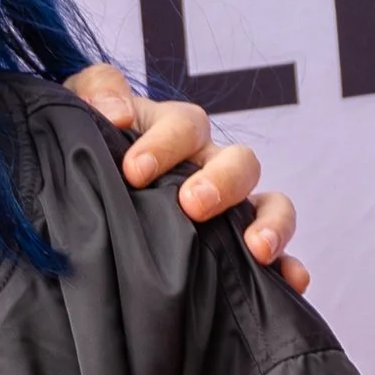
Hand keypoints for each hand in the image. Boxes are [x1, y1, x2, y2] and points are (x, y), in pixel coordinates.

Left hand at [64, 61, 308, 294]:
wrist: (86, 189)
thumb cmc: (92, 147)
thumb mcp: (82, 106)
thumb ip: (97, 91)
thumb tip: (114, 112)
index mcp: (176, 133)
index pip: (186, 126)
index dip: (165, 144)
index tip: (134, 171)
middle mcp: (211, 167)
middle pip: (239, 163)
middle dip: (222, 182)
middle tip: (193, 205)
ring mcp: (231, 209)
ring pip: (269, 205)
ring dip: (271, 223)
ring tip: (257, 249)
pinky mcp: (237, 250)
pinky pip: (275, 257)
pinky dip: (289, 269)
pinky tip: (291, 283)